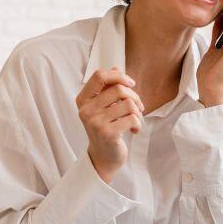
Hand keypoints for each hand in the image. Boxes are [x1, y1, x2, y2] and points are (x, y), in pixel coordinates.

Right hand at [75, 66, 144, 182]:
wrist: (103, 157)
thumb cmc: (106, 128)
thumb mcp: (104, 107)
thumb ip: (108, 88)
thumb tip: (115, 66)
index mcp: (83, 100)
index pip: (100, 76)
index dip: (118, 75)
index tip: (131, 83)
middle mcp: (86, 110)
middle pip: (118, 89)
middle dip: (134, 96)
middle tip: (138, 107)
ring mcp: (95, 122)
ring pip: (128, 104)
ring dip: (137, 112)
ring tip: (135, 120)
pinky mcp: (108, 134)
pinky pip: (132, 118)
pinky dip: (138, 124)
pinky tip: (134, 130)